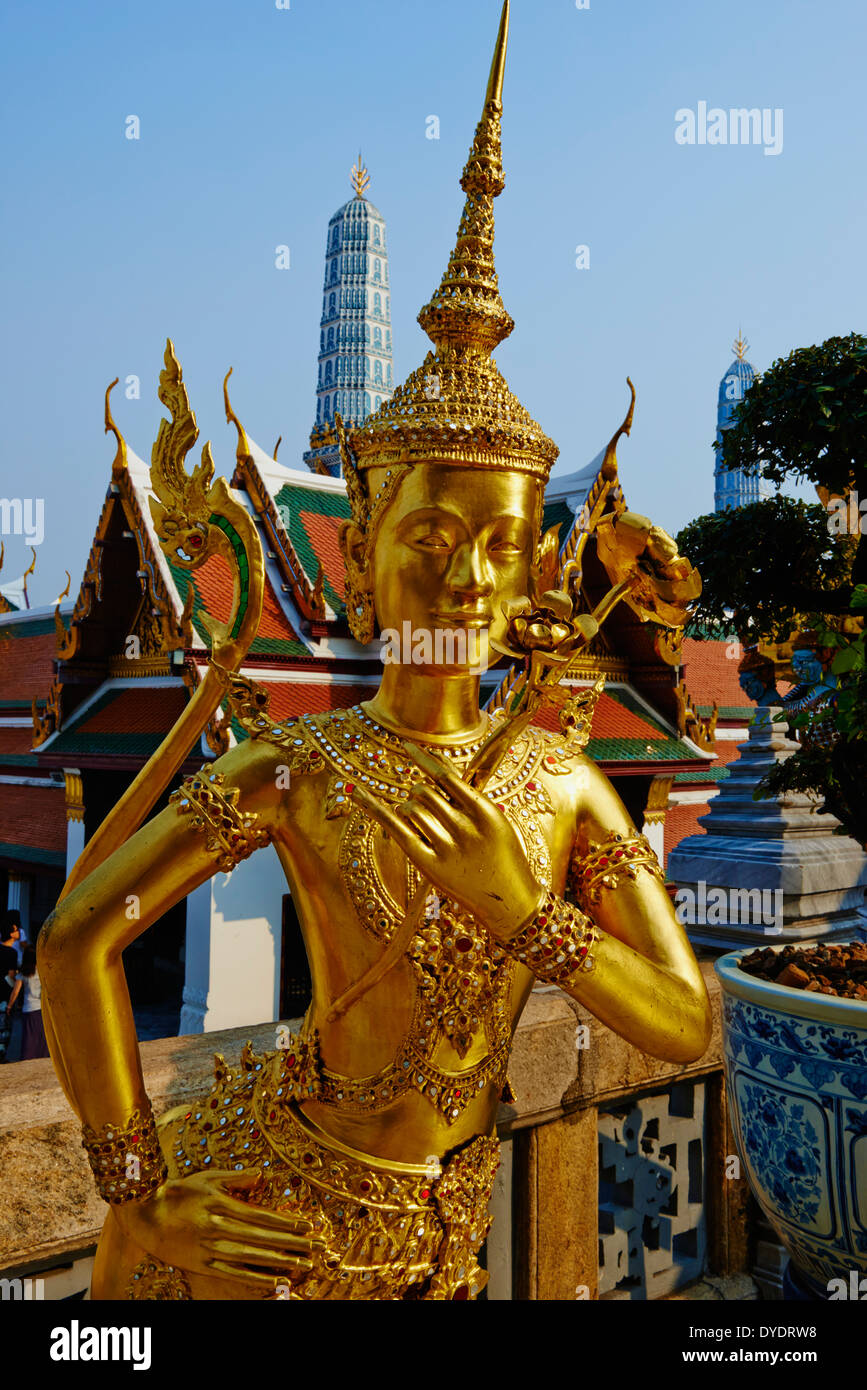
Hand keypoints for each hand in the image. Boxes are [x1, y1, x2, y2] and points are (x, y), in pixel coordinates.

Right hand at [114, 1169, 322, 1291]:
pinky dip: (256, 1278)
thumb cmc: (178, 1192)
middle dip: (292, 1243)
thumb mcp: (208, 1178)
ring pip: (252, 1258)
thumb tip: (262, 1175)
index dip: (286, 1222)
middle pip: (263, 1238)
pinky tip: (274, 1281)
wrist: (143, 1215)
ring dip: (280, 1262)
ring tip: (303, 1265)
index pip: (262, 1216)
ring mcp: (211, 1249)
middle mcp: (219, 1228)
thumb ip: (236, 1178)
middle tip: (316, 1247)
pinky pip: (234, 1274)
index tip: (308, 1226)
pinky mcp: (203, 1265)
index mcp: (221, 1205)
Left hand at [352, 742, 544, 940]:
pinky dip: (374, 809)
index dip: (423, 759)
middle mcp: (465, 828)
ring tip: (421, 822)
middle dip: (418, 792)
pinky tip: (357, 794)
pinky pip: (396, 830)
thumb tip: (437, 764)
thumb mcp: (496, 820)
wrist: (512, 903)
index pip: (445, 776)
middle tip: (425, 805)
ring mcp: (447, 849)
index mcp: (485, 812)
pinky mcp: (430, 866)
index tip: (407, 746)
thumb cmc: (504, 856)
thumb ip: (467, 794)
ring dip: (408, 808)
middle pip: (424, 792)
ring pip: (409, 809)